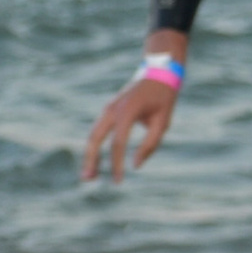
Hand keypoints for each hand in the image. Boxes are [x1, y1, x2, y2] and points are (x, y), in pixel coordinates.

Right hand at [80, 56, 183, 184]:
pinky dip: (95, 146)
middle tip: (88, 180)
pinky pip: (98, 131)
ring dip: (89, 155)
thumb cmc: (163, 97)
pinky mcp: (109, 110)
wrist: (158, 70)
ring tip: (89, 175)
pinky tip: (96, 161)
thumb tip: (136, 165)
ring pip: (93, 135)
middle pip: (95, 139)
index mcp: (127, 111)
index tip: (118, 182)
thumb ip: (150, 144)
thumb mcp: (163, 122)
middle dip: (91, 160)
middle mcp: (112, 109)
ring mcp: (108, 109)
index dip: (117, 164)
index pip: (118, 144)